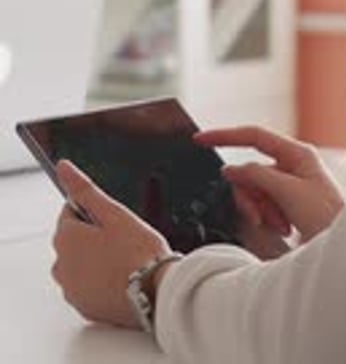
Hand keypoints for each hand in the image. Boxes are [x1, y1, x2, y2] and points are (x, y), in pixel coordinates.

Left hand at [52, 160, 170, 328]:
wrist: (157, 294)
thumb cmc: (138, 252)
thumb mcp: (113, 212)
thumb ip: (85, 189)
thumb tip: (63, 167)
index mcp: (65, 238)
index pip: (70, 211)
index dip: (95, 212)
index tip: (114, 220)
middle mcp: (61, 266)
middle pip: (74, 239)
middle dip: (94, 236)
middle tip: (124, 239)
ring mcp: (71, 290)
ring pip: (80, 263)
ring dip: (96, 259)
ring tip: (125, 260)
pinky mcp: (84, 307)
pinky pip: (88, 286)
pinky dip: (100, 281)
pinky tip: (123, 278)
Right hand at [195, 126, 343, 242]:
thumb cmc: (329, 218)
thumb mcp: (289, 193)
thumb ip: (257, 177)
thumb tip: (231, 170)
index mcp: (297, 153)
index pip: (253, 136)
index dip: (225, 136)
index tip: (200, 140)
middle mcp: (292, 164)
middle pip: (251, 171)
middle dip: (252, 195)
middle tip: (262, 216)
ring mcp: (289, 183)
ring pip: (254, 190)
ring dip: (261, 210)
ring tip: (280, 225)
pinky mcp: (287, 202)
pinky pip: (263, 204)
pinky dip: (267, 217)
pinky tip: (284, 228)